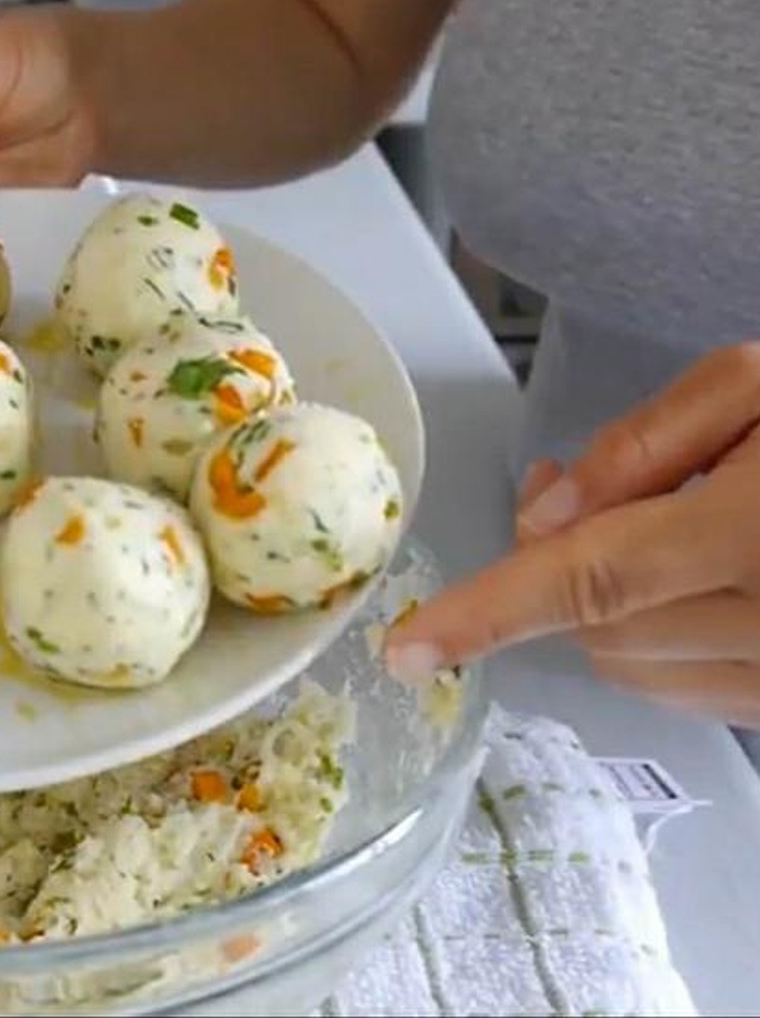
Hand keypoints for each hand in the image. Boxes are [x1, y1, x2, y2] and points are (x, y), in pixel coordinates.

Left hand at [385, 343, 759, 726]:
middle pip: (597, 626)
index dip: (487, 616)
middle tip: (575, 493)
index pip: (589, 584)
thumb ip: (646, 441)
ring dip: (607, 608)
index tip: (407, 649)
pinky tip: (693, 578)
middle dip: (558, 568)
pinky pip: (691, 689)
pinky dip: (658, 638)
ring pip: (633, 667)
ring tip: (655, 525)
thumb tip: (546, 515)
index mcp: (756, 536)